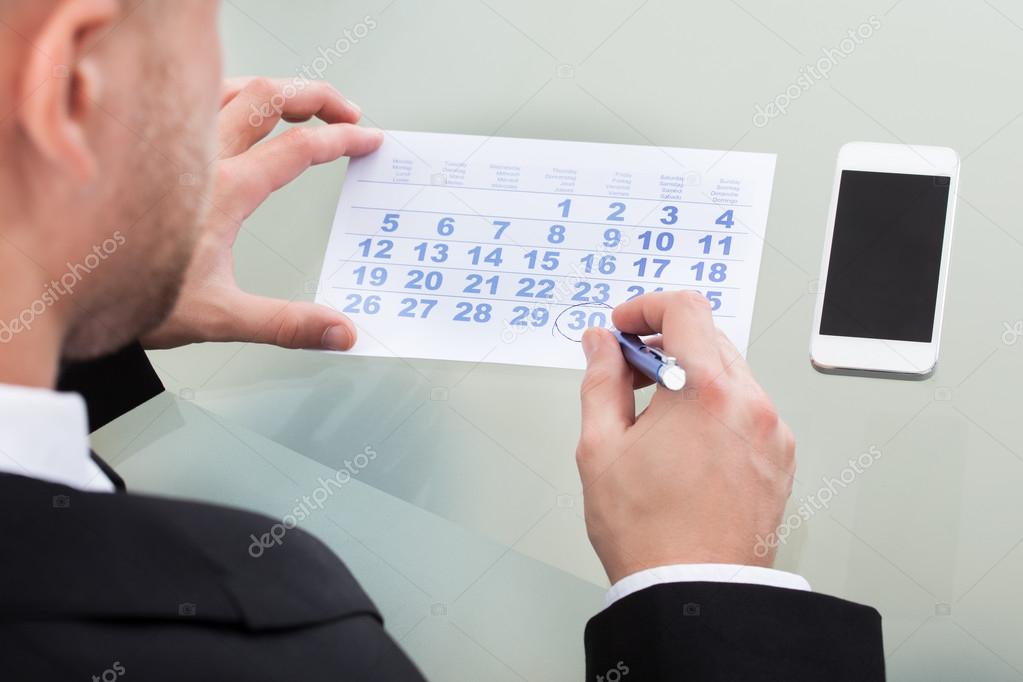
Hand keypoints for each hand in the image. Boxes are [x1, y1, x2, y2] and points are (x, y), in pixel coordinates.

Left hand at [142, 77, 383, 350]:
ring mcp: (178, 152)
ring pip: (232, 89)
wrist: (71, 291)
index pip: (299, 148)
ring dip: (277, 90)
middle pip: (268, 98)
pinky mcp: (158, 155)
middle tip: (348, 113)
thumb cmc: (135, 299)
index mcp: (226, 192)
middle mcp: (202, 161)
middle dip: (317, 97)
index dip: (342, 140)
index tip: (368, 140)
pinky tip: (242, 109)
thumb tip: (339, 331)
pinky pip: (201, 101)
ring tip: (306, 104)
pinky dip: (236, 95)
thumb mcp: (220, 318)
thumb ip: (286, 324)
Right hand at [576, 292, 795, 583]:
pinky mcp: (780, 455)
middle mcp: (748, 403)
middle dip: (664, 345)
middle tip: (630, 375)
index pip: (684, 309)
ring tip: (657, 419)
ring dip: (691, 377)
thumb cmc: (648, 532)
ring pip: (730, 372)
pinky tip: (687, 443)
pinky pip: (747, 408)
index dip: (646, 308)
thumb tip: (600, 345)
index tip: (624, 328)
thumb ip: (600, 381)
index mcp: (704, 391)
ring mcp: (770, 430)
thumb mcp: (600, 448)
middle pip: (708, 338)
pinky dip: (717, 407)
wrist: (695, 591)